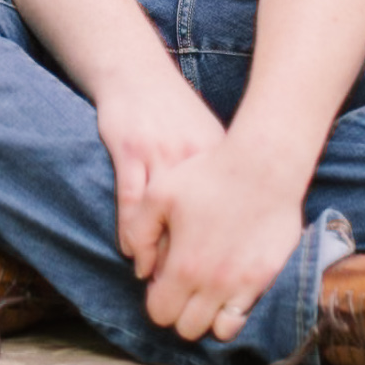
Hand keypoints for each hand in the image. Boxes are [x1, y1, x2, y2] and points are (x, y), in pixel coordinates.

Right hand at [96, 75, 225, 269]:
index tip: (219, 279)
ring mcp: (159, 155)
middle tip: (189, 292)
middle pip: (195, 220)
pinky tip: (134, 254)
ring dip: (160, 255)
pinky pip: (132, 202)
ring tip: (160, 285)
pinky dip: (133, 233)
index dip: (221, 248)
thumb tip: (235, 216)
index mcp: (214, 153)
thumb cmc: (172, 109)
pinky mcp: (129, 152)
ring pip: (162, 218)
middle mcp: (190, 157)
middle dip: (192, 259)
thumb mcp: (204, 135)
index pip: (223, 211)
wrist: (134, 72)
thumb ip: (217, 171)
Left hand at [133, 134, 305, 345]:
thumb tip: (140, 269)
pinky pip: (243, 319)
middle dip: (178, 312)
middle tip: (182, 286)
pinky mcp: (264, 279)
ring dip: (205, 317)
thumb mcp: (159, 193)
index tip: (162, 281)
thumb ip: (139, 232)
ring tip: (203, 292)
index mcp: (183, 266)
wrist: (263, 166)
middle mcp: (212, 285)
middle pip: (187, 328)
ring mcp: (242, 286)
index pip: (160, 313)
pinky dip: (231, 314)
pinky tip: (226, 289)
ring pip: (217, 332)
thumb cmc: (208, 175)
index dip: (157, 300)